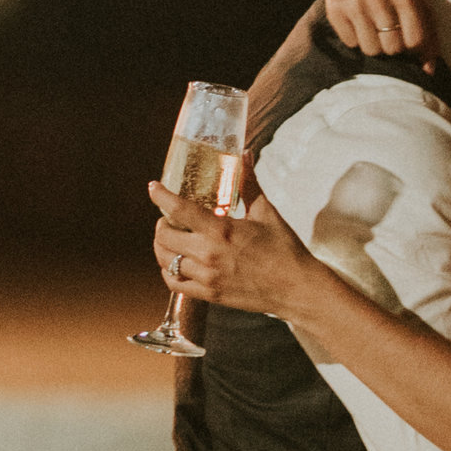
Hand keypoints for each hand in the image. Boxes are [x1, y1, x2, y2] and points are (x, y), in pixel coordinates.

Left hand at [149, 178, 312, 322]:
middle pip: (164, 236)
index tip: (153, 187)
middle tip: (167, 219)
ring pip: (165, 260)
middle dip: (161, 224)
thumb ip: (249, 184)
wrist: (296, 288)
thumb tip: (244, 156)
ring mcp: (207, 276)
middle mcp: (208, 253)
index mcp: (221, 229)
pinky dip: (169, 271)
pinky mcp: (210, 294)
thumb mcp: (266, 212)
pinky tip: (175, 264)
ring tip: (168, 240)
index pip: (179, 209)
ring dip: (162, 247)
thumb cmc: (284, 249)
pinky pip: (175, 284)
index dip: (161, 196)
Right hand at [325, 0, 437, 61]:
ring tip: (373, 27)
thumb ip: (428, 33)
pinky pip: (350, 43)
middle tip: (388, 32)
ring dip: (373, 44)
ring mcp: (355, 1)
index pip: (415, 41)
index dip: (413, 47)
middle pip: (392, 49)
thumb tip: (428, 71)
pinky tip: (356, 21)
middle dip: (392, 46)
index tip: (408, 39)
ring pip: (370, 50)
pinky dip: (354, 37)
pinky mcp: (335, 7)